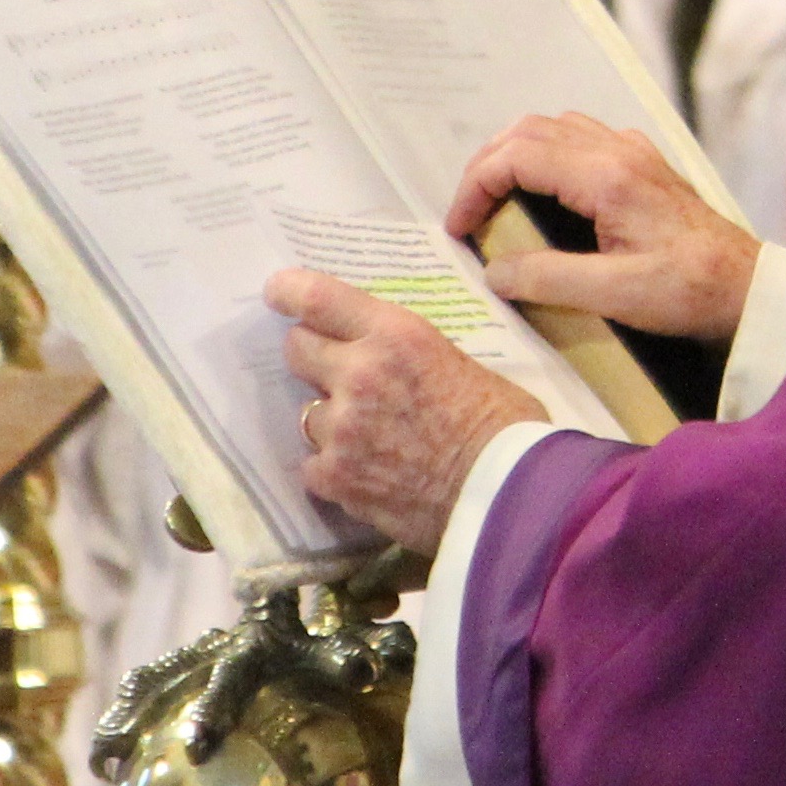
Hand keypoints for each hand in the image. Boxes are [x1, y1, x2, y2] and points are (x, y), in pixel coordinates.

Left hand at [266, 270, 544, 551]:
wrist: (508, 494)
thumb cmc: (505, 424)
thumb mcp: (458, 362)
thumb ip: (409, 355)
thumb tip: (390, 361)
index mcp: (396, 334)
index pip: (319, 298)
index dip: (290, 291)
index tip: (277, 293)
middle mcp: (359, 373)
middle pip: (296, 350)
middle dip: (311, 358)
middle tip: (335, 373)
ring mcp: (341, 428)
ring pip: (306, 414)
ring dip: (330, 422)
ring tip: (369, 439)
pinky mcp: (336, 478)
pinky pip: (313, 466)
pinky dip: (333, 470)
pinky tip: (366, 475)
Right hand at [448, 116, 761, 340]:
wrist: (749, 287)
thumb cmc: (691, 291)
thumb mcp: (616, 294)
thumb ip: (549, 278)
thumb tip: (494, 271)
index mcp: (607, 175)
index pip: (517, 155)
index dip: (475, 187)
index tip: (459, 229)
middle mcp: (618, 150)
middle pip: (529, 130)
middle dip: (486, 165)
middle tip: (467, 212)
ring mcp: (633, 152)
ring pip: (554, 128)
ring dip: (514, 155)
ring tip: (494, 200)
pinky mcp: (643, 166)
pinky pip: (580, 139)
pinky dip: (545, 156)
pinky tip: (541, 194)